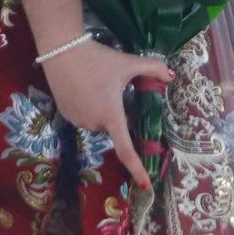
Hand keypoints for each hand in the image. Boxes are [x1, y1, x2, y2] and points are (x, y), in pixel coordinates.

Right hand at [39, 38, 172, 190]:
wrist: (62, 49)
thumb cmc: (98, 59)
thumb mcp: (127, 63)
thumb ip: (152, 68)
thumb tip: (170, 75)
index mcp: (111, 116)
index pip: (126, 150)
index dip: (137, 169)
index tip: (146, 185)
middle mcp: (93, 124)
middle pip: (111, 127)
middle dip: (114, 113)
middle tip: (110, 88)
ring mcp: (77, 120)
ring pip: (96, 121)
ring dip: (99, 110)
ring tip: (93, 84)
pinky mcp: (65, 114)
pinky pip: (82, 116)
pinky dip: (85, 106)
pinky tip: (82, 87)